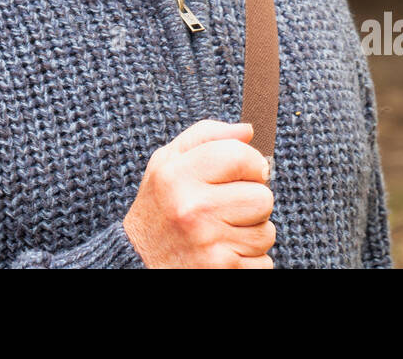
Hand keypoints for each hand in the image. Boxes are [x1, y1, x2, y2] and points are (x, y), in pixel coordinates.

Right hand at [122, 119, 274, 267]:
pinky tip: (223, 254)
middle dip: (252, 202)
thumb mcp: (166, 162)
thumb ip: (206, 136)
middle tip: (228, 208)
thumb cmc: (158, 208)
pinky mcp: (223, 272)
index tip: (246, 172)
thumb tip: (248, 130)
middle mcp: (193, 209)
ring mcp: (209, 245)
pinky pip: (264, 261)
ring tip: (222, 232)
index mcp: (177, 176)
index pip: (241, 156)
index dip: (252, 163)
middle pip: (263, 197)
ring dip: (251, 233)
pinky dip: (250, 260)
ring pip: (266, 232)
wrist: (136, 264)